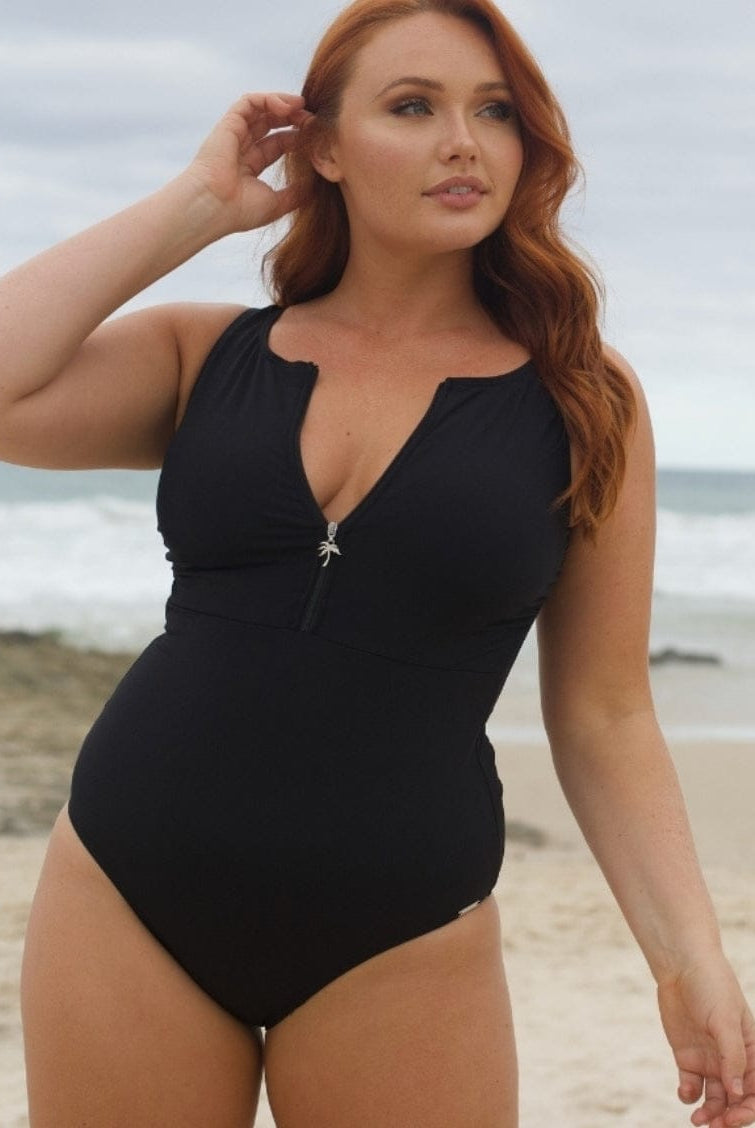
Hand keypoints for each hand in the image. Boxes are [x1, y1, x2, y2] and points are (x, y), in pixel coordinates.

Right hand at [183, 92, 313, 233]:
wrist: (212, 207)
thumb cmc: (239, 211)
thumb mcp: (276, 204)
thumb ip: (295, 193)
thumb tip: (314, 185)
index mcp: (250, 167)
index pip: (278, 143)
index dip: (297, 137)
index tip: (317, 137)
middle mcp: (242, 148)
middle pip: (271, 123)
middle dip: (294, 118)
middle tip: (314, 119)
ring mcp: (234, 135)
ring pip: (261, 109)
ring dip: (284, 104)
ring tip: (303, 106)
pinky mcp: (228, 124)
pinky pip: (249, 102)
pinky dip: (268, 99)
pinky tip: (287, 106)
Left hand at [657, 955, 754, 1126]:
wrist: (681, 967)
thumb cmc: (712, 987)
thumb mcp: (726, 1020)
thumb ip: (732, 1058)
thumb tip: (737, 1094)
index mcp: (751, 1053)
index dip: (747, 1111)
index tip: (731, 1119)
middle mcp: (732, 1061)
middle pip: (735, 1101)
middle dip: (727, 1118)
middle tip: (712, 1125)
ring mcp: (710, 1060)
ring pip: (714, 1099)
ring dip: (709, 1113)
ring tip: (697, 1119)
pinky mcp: (687, 1057)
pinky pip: (691, 1086)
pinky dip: (688, 1095)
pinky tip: (685, 1093)